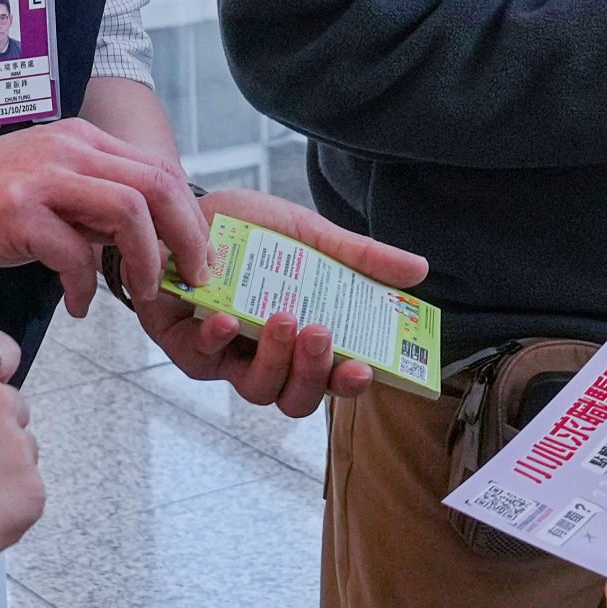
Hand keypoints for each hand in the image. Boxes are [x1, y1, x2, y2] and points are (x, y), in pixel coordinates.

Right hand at [0, 119, 208, 315]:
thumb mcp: (38, 187)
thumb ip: (86, 205)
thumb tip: (135, 242)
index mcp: (78, 140)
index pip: (158, 169)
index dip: (187, 215)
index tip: (194, 255)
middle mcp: (67, 148)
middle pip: (159, 184)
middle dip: (186, 237)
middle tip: (188, 279)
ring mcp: (42, 176)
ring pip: (130, 211)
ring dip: (144, 259)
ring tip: (138, 292)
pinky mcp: (16, 210)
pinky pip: (74, 253)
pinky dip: (85, 285)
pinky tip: (77, 304)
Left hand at [136, 189, 428, 418]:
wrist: (189, 209)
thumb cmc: (252, 231)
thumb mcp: (311, 236)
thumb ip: (360, 257)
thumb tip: (419, 269)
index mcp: (305, 341)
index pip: (336, 378)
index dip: (350, 382)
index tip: (366, 368)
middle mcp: (269, 359)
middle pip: (298, 399)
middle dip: (314, 373)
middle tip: (320, 334)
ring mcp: (227, 359)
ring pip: (256, 389)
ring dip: (274, 359)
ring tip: (283, 318)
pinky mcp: (187, 348)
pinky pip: (204, 359)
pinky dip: (218, 342)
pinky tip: (227, 319)